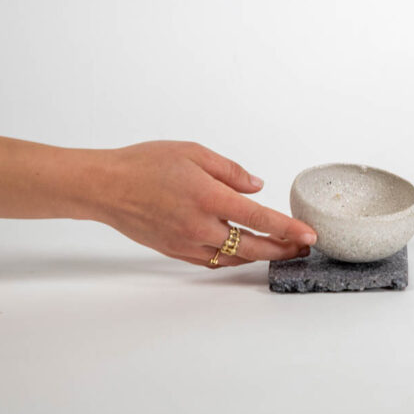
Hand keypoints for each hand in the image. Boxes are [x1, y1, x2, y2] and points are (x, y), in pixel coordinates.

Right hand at [88, 141, 316, 266]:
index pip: (260, 219)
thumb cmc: (144, 164)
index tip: (309, 236)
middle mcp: (200, 226)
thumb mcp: (193, 153)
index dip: (288, 230)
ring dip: (259, 256)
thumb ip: (230, 171)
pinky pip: (212, 260)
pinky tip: (243, 250)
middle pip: (253, 247)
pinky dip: (232, 257)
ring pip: (234, 257)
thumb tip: (257, 187)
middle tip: (302, 247)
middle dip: (282, 249)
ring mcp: (187, 243)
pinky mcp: (175, 251)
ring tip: (278, 248)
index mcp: (208, 197)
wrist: (105, 187)